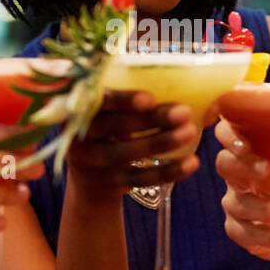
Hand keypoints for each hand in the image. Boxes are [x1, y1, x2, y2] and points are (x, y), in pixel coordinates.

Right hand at [67, 90, 199, 191]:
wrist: (90, 182)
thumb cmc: (107, 133)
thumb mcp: (106, 113)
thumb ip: (127, 99)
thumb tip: (180, 84)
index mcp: (77, 108)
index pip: (97, 101)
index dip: (122, 100)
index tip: (150, 99)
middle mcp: (78, 135)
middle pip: (114, 126)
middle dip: (151, 119)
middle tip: (184, 112)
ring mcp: (90, 163)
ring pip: (125, 153)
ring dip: (161, 142)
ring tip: (190, 131)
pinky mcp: (107, 184)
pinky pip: (139, 178)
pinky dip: (168, 171)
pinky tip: (191, 163)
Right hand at [214, 117, 269, 269]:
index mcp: (256, 156)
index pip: (230, 135)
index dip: (229, 136)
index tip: (246, 143)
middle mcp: (240, 177)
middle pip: (225, 164)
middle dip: (243, 165)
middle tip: (266, 169)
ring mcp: (236, 203)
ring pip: (238, 203)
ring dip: (266, 208)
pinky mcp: (238, 230)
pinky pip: (240, 231)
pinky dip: (260, 236)